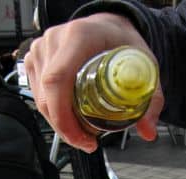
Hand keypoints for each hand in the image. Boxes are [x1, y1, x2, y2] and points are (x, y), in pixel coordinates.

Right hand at [25, 13, 163, 152]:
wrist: (106, 26)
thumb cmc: (121, 42)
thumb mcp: (144, 66)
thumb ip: (151, 100)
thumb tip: (148, 131)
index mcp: (79, 37)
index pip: (57, 80)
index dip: (64, 116)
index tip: (82, 138)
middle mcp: (54, 41)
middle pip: (47, 96)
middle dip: (65, 129)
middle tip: (87, 143)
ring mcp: (41, 50)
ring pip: (40, 100)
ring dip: (59, 124)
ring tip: (82, 134)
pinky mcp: (34, 61)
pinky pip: (38, 96)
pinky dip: (53, 114)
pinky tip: (70, 120)